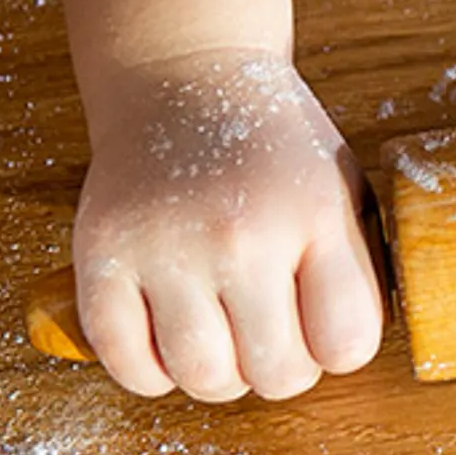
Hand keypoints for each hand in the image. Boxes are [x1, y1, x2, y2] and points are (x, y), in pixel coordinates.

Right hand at [72, 53, 387, 400]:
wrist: (182, 76)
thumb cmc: (270, 146)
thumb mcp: (340, 188)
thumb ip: (353, 269)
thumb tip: (349, 355)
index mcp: (312, 215)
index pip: (346, 344)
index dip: (339, 348)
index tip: (323, 323)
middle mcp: (241, 236)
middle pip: (277, 374)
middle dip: (281, 366)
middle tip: (269, 328)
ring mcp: (166, 249)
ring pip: (205, 379)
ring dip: (219, 374)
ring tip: (222, 332)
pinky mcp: (102, 257)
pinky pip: (129, 365)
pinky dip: (152, 371)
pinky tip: (169, 337)